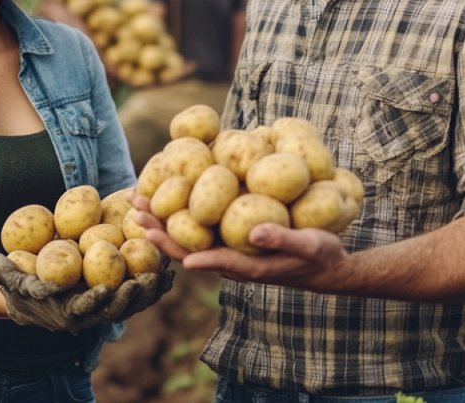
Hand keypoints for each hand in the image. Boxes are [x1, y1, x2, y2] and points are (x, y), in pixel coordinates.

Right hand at [0, 254, 173, 332]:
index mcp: (61, 311)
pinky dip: (152, 286)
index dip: (94, 302)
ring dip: (147, 293)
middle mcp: (85, 314)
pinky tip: (168, 270)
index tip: (106, 289)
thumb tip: (4, 275)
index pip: (79, 311)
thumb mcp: (2, 274)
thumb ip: (0, 273)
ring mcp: (100, 307)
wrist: (28, 287)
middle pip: (112, 312)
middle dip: (130, 298)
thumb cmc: (14, 279)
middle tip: (145, 280)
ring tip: (164, 275)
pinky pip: (136, 294)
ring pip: (129, 305)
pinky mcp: (113, 296)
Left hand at [130, 192, 349, 293]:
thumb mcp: (308, 245)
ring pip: (191, 239)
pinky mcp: (237, 242)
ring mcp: (233, 252)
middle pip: (187, 248)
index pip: (205, 257)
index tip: (151, 234)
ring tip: (140, 199)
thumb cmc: (321, 256)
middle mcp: (233, 262)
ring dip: (165, 221)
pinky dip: (184, 215)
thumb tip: (251, 232)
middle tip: (133, 207)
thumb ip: (281, 240)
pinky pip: (204, 230)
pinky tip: (174, 197)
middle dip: (158, 229)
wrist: (331, 268)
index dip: (177, 245)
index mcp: (246, 266)